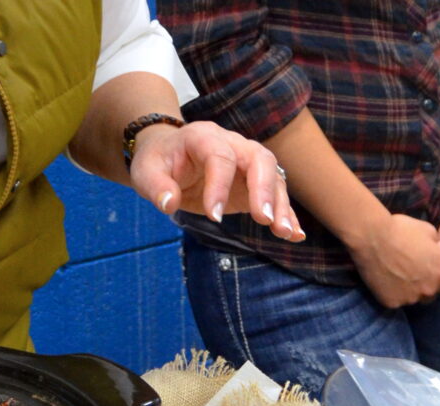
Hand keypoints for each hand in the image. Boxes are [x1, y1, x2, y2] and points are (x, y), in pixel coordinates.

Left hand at [129, 120, 304, 241]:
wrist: (169, 155)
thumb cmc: (157, 162)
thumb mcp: (145, 172)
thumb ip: (155, 187)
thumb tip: (169, 203)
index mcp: (203, 137)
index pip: (220, 156)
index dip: (220, 185)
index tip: (213, 217)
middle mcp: (232, 144)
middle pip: (258, 159)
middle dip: (263, 189)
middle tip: (264, 220)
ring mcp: (246, 162)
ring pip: (273, 176)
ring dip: (280, 205)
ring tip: (284, 233)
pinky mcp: (252, 182)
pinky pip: (274, 194)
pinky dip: (286, 213)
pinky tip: (294, 234)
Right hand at [347, 212, 439, 309]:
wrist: (372, 238)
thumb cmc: (403, 230)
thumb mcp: (430, 234)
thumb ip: (437, 250)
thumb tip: (434, 253)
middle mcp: (428, 290)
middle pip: (431, 296)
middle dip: (426, 287)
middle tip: (413, 272)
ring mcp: (408, 299)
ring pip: (412, 299)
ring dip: (409, 290)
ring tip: (396, 273)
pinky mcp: (390, 303)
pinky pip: (396, 301)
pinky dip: (392, 293)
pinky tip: (385, 278)